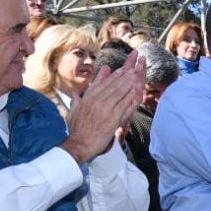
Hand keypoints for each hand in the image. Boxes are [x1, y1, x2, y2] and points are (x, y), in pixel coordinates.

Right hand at [60, 50, 143, 164]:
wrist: (77, 145)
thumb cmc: (74, 131)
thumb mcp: (72, 112)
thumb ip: (75, 101)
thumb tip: (75, 93)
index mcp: (87, 98)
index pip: (102, 83)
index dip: (114, 75)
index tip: (121, 69)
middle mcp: (96, 100)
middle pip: (113, 84)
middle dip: (124, 73)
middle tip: (133, 65)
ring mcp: (105, 108)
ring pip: (120, 91)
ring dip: (129, 81)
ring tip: (137, 72)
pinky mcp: (113, 117)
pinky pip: (125, 103)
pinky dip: (131, 95)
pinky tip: (138, 89)